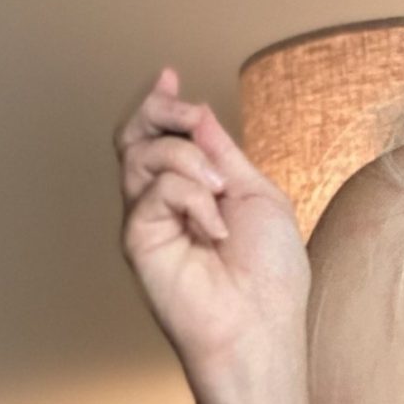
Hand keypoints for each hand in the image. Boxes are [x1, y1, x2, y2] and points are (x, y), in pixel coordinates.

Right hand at [114, 67, 309, 385]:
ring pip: (141, 154)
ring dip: (188, 159)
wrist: (261, 326)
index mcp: (192, 192)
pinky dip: (191, 197)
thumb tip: (197, 110)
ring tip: (219, 192)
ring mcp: (146, 221)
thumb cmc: (269, 273)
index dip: (159, 103)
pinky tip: (213, 230)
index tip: (170, 77)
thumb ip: (221, 153)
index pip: (159, 137)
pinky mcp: (138, 239)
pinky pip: (154, 189)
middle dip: (159, 111)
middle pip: (134, 136)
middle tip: (186, 114)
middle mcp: (162, 204)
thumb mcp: (255, 195)